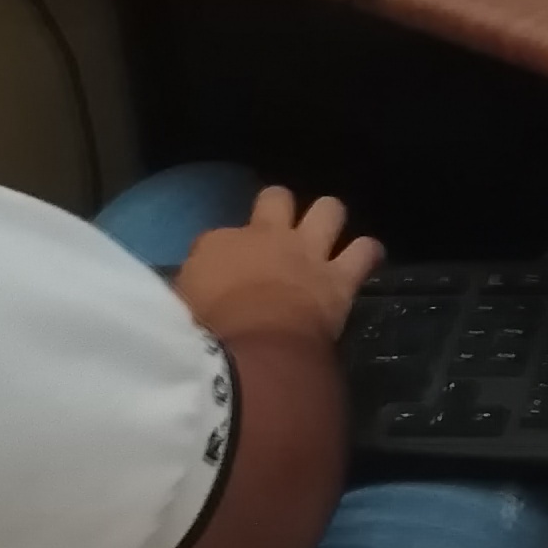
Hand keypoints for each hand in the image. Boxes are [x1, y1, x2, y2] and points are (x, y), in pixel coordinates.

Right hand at [172, 186, 380, 345]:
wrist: (258, 350)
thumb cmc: (209, 335)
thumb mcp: (179, 311)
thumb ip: (190, 293)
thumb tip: (193, 292)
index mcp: (218, 245)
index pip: (215, 238)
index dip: (220, 253)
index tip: (219, 273)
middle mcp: (265, 236)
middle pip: (276, 198)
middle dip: (278, 206)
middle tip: (278, 227)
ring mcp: (307, 252)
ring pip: (328, 209)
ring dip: (328, 219)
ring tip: (327, 234)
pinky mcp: (339, 277)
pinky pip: (364, 252)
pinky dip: (367, 253)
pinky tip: (367, 256)